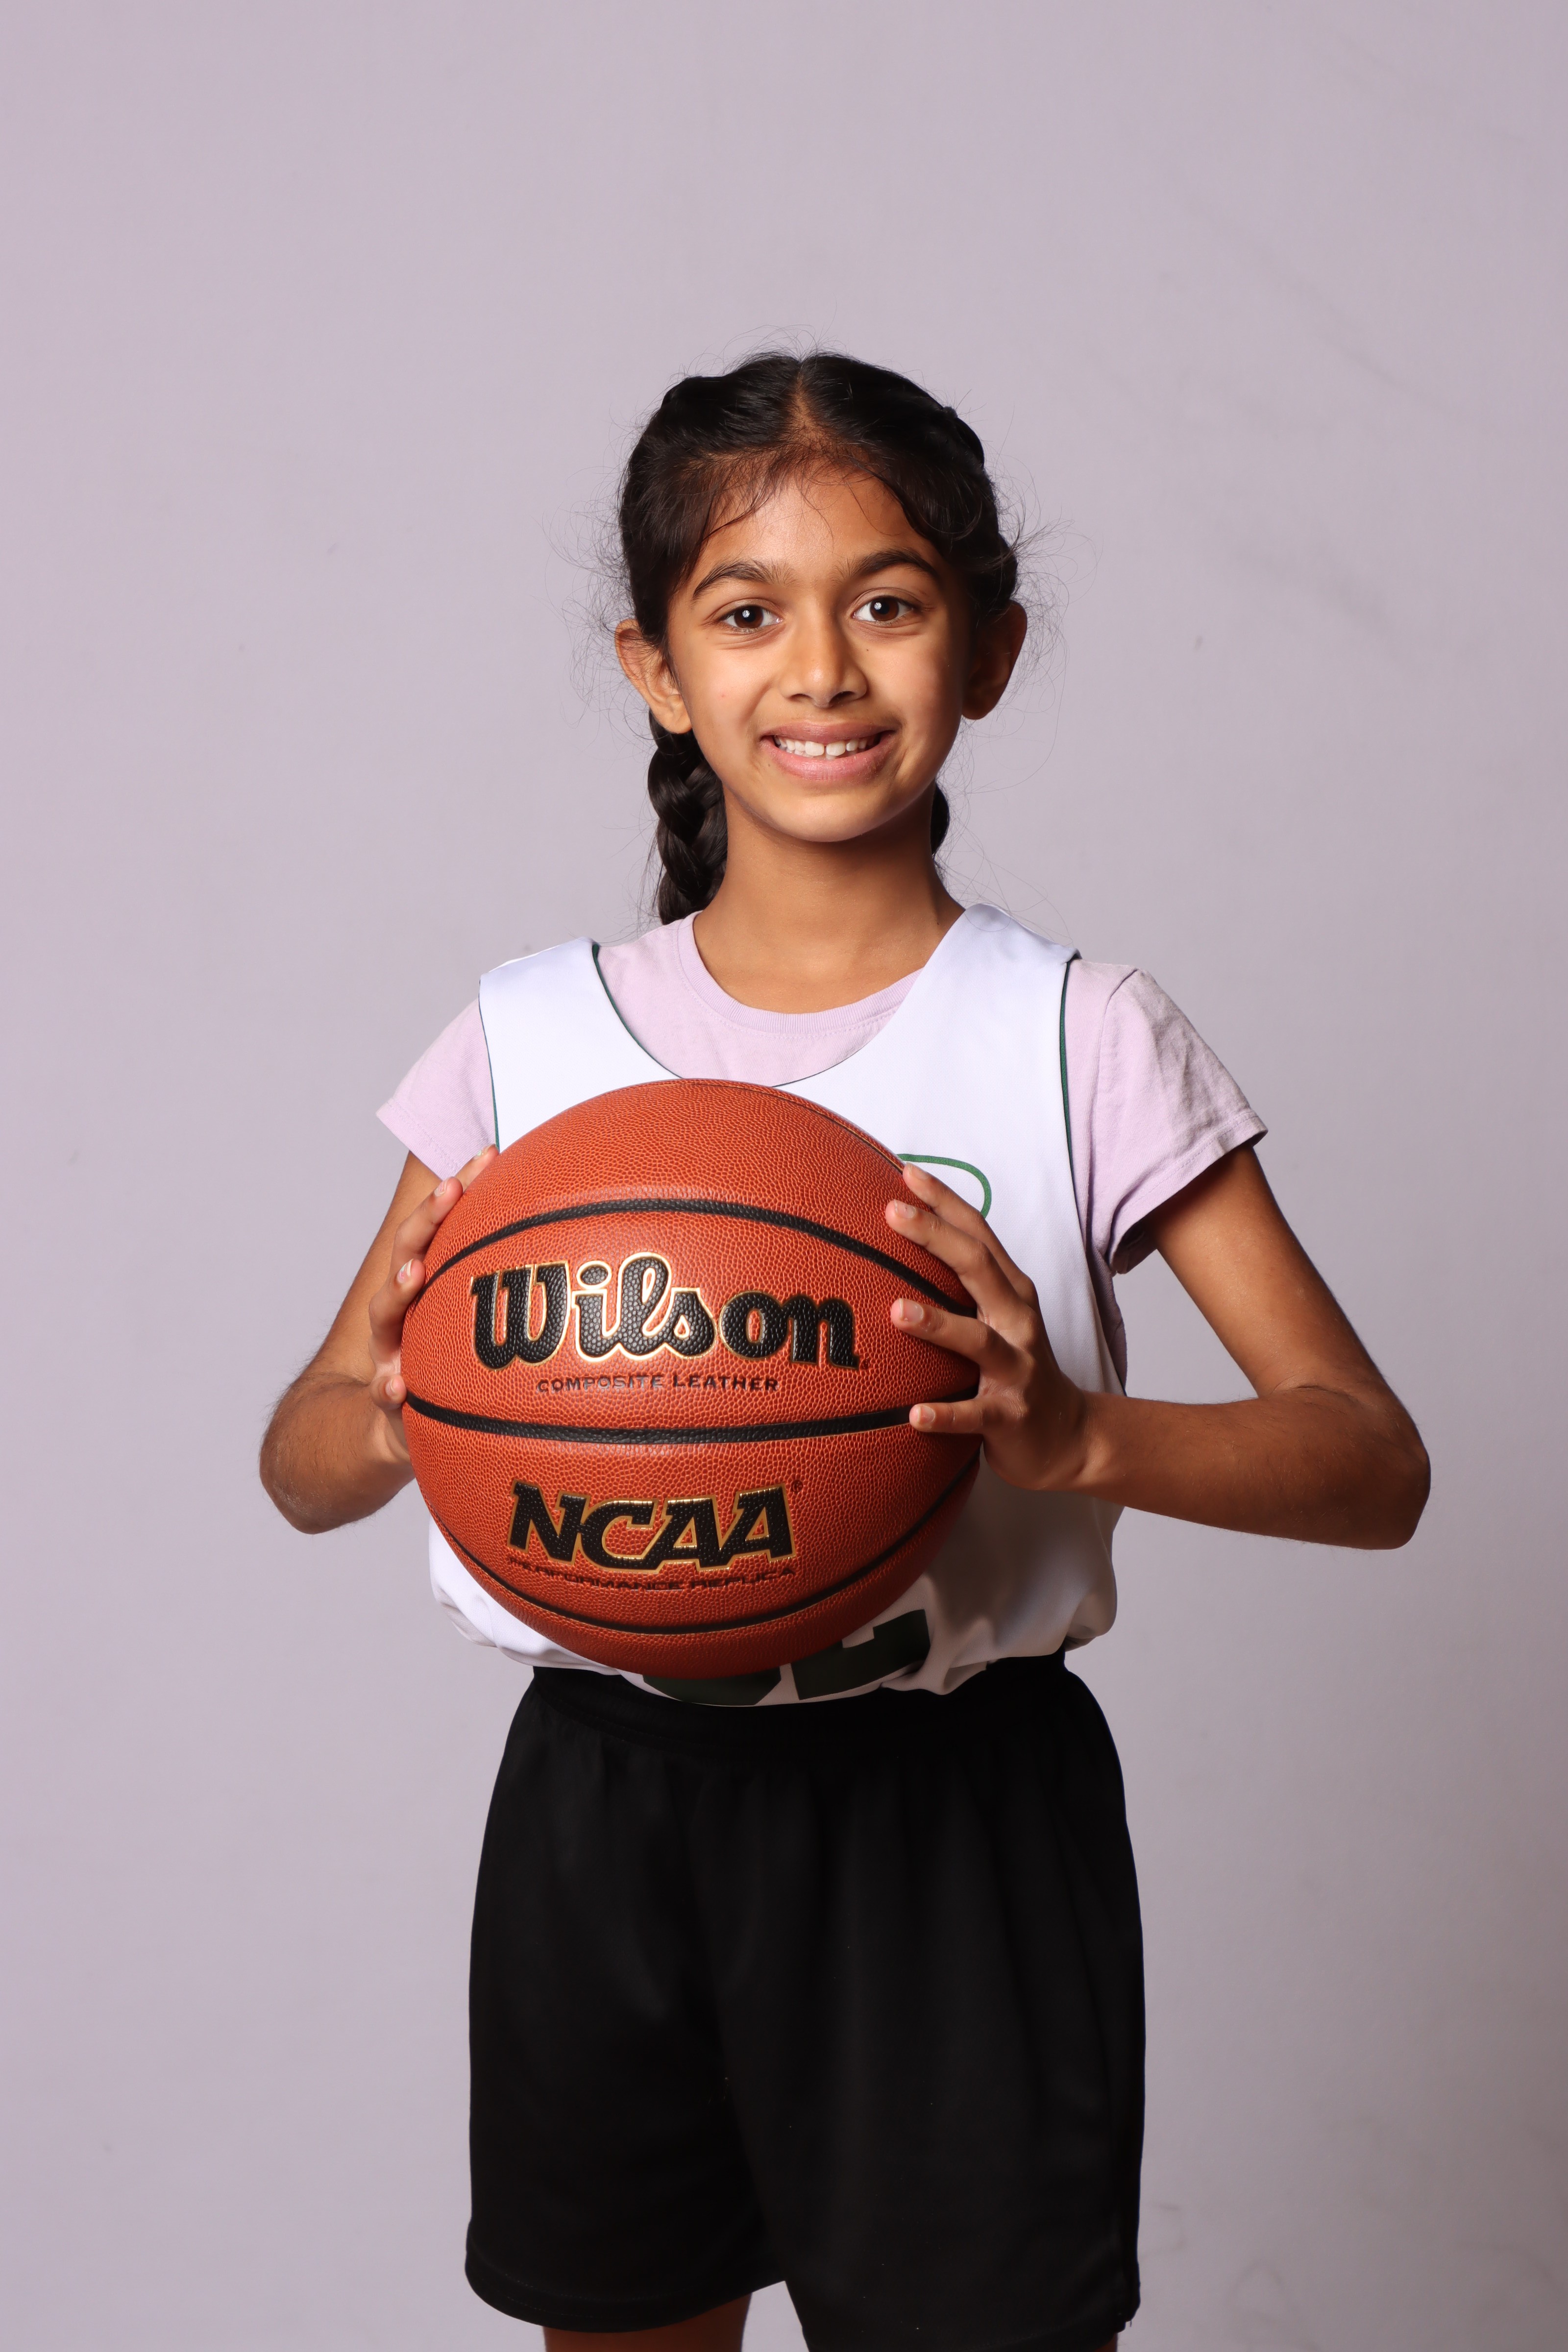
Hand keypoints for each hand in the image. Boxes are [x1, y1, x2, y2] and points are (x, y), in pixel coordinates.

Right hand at [368, 1147, 497, 1456]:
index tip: (490, 1154)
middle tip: (450, 1190)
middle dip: (428, 1219)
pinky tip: (397, 1384)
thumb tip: (579, 1240)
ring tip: (413, 1273)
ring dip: (397, 1289)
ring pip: (385, 1313)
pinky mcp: (388, 1396)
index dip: (462, 1188)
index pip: (444, 1225)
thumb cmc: (451, 1364)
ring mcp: (391, 1348)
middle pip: (409, 1252)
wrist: (400, 1427)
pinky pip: (383, 1391)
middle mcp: (406, 1308)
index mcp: (430, 1283)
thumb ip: (513, 1287)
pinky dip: (387, 1387)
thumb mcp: (480, 1323)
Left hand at [885, 1164, 1089, 1492]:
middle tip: (893, 1213)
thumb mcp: (995, 1320)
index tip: (906, 1172)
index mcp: (1011, 1293)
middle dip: (936, 1237)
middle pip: (979, 1269)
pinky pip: (975, 1414)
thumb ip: (958, 1287)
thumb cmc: (1016, 1369)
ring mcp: (1017, 1368)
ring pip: (979, 1340)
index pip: (978, 1235)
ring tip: (896, 1312)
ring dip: (939, 1324)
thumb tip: (892, 1255)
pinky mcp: (1010, 1416)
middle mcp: (1017, 1321)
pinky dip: (946, 1414)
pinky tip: (914, 1414)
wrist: (1067, 1436)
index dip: (945, 1202)